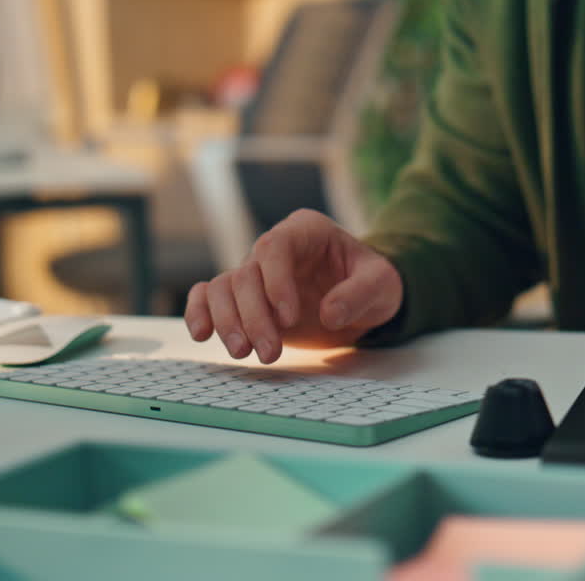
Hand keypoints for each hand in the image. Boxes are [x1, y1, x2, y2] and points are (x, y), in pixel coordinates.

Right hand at [184, 209, 402, 362]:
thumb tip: (329, 313)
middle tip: (270, 352)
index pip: (275, 247)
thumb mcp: (383, 284)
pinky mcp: (247, 299)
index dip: (275, 282)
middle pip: (246, 274)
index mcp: (306, 231)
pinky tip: (203, 335)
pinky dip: (201, 313)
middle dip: (253, 316)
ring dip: (228, 322)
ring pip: (223, 288)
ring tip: (244, 353)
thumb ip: (360, 294)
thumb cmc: (375, 282)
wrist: (366, 300)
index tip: (290, 318)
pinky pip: (209, 296)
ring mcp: (257, 273)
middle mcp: (275, 248)